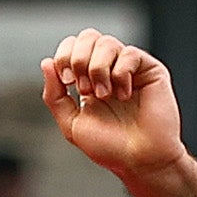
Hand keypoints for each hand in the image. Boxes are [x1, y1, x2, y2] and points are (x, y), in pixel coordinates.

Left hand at [40, 31, 185, 184]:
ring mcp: (129, 68)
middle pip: (88, 36)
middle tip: (85, 89)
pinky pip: (130, 53)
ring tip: (105, 95)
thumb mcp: (71, 124)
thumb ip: (54, 95)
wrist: (139, 160)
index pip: (72, 46)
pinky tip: (125, 95)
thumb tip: (46, 62)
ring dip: (99, 69)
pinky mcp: (150, 69)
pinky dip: (121, 74)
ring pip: (107, 43)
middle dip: (80, 59)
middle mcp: (108, 69)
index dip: (64, 56)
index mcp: (88, 79)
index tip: (68, 82)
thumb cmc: (110, 147)